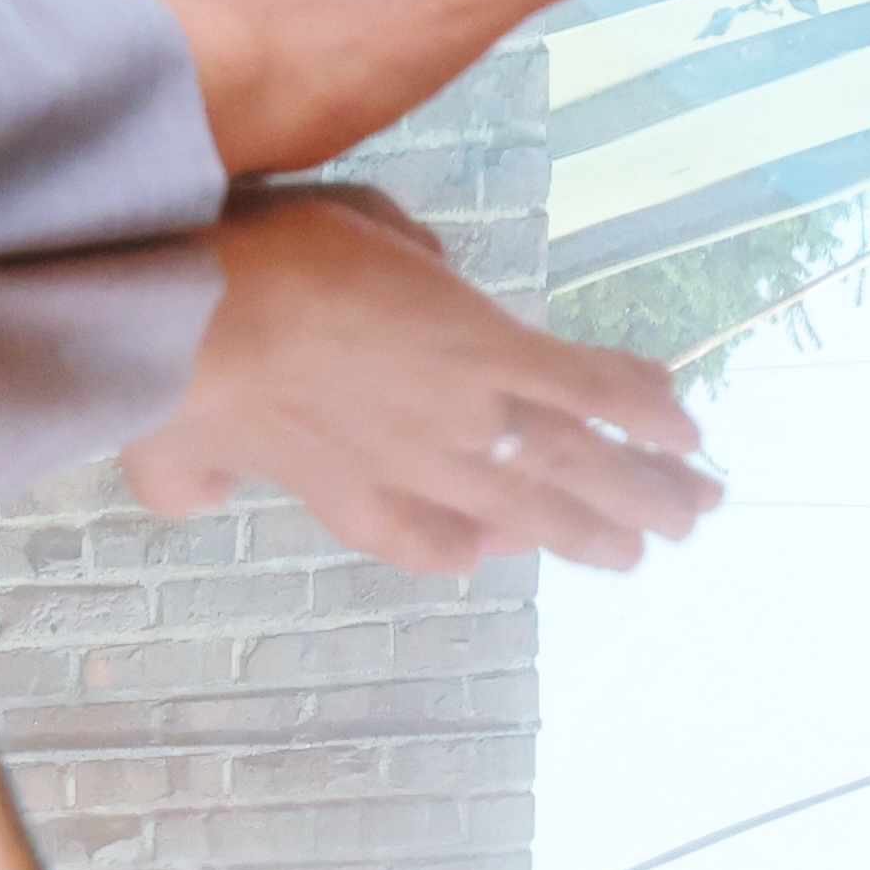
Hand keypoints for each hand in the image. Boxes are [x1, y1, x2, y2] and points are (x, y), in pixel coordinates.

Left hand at [127, 186, 723, 578]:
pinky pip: (582, 387)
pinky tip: (686, 421)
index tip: (495, 550)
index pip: (420, 534)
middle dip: (595, 528)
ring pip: (569, 462)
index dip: (466, 544)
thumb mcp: (169, 442)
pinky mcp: (488, 356)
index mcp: (342, 489)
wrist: (195, 319)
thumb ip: (192, 477)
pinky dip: (636, 404)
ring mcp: (457, 415)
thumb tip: (196, 496)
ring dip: (640, 483)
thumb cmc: (179, 358)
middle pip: (525, 510)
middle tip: (652, 545)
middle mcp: (414, 469)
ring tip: (700, 503)